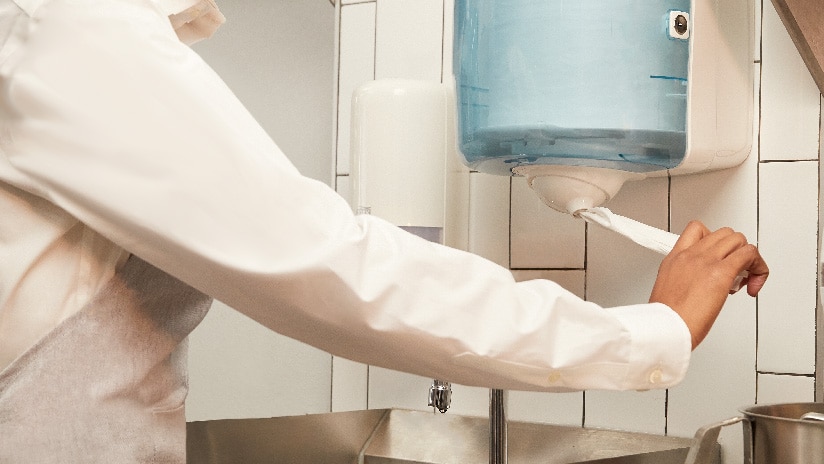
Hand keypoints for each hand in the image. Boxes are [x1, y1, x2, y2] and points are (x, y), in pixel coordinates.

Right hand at [649, 221, 768, 349]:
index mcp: (675, 258)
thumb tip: (699, 285)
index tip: (718, 257)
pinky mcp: (721, 272)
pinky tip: (753, 285)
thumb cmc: (666, 318)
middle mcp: (690, 255)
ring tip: (743, 278)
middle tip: (734, 271)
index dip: (713, 241)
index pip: (697, 230)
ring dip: (747, 257)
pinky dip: (758, 268)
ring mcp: (706, 261)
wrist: (666, 327)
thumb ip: (684, 280)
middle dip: (733, 250)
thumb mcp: (667, 291)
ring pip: (738, 240)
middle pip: (723, 234)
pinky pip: (749, 254)